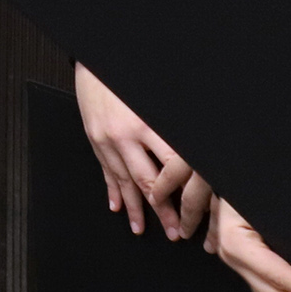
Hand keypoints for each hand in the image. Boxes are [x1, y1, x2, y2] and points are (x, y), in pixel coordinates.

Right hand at [74, 65, 209, 238]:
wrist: (95, 60)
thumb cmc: (128, 77)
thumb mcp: (158, 98)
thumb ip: (175, 127)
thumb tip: (195, 156)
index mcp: (147, 124)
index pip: (170, 167)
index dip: (180, 191)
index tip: (191, 209)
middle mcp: (126, 136)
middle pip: (147, 181)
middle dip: (162, 210)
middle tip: (174, 232)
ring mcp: (107, 141)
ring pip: (125, 182)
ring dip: (135, 209)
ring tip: (142, 229)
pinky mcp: (95, 140)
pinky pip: (106, 171)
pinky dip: (112, 191)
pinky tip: (117, 207)